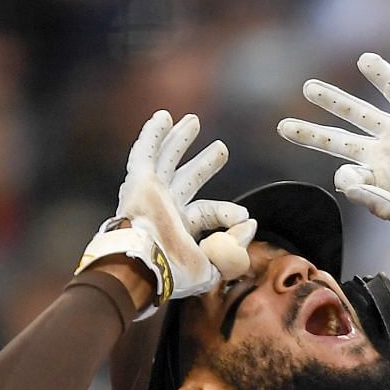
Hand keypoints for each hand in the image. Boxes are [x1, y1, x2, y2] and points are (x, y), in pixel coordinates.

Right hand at [77, 111, 255, 313]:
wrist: (144, 266)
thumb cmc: (175, 273)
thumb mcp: (214, 267)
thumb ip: (235, 249)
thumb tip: (250, 224)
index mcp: (182, 229)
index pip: (210, 212)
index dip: (230, 213)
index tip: (245, 217)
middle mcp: (166, 208)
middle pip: (188, 179)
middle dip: (204, 163)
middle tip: (221, 148)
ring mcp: (152, 193)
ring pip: (167, 159)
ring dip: (180, 140)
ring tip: (193, 121)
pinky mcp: (139, 180)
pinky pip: (146, 152)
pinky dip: (154, 134)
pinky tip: (163, 117)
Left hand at [278, 54, 389, 235]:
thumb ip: (378, 203)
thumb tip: (343, 180)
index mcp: (379, 181)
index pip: (346, 175)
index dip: (346, 178)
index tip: (356, 180)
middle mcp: (384, 155)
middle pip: (338, 141)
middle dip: (310, 134)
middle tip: (282, 127)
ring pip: (359, 113)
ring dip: (333, 100)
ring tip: (308, 89)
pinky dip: (383, 76)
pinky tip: (365, 60)